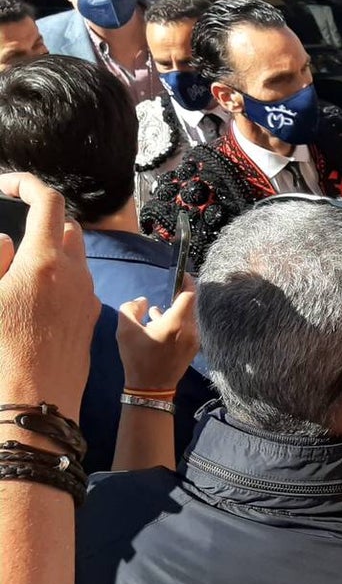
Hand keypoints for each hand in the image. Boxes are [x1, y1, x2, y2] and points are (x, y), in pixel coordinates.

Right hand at [0, 173, 98, 420]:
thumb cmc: (1, 350)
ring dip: (53, 252)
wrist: (35, 399)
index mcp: (45, 261)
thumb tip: (5, 241)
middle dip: (43, 222)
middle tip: (15, 232)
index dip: (29, 185)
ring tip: (21, 272)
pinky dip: (61, 278)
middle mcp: (75, 273)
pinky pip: (80, 284)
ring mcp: (87, 295)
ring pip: (76, 257)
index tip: (9, 184)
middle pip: (67, 228)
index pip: (49, 203)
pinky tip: (37, 300)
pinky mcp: (91, 316)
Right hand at [117, 291, 198, 390]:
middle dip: (176, 299)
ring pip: (187, 318)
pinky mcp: (193, 349)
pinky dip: (176, 324)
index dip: (187, 281)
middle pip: (189, 305)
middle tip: (163, 296)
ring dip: (173, 313)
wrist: (150, 389)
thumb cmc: (137, 358)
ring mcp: (194, 340)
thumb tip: (144, 301)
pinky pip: (187, 329)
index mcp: (177, 323)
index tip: (181, 274)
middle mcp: (190, 330)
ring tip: (154, 314)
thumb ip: (131, 308)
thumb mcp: (125, 330)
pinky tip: (159, 328)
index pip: (190, 294)